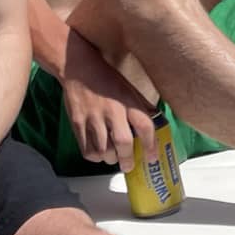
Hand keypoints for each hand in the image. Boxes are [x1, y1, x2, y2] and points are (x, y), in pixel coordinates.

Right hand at [60, 31, 157, 167]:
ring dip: (111, 159)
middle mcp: (111, 110)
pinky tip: (99, 153)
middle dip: (128, 159)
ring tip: (114, 157)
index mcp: (128, 100)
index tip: (153, 157)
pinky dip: (95, 157)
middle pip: (123, 142)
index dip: (151, 145)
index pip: (144, 126)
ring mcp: (92, 118)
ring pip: (104, 150)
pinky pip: (87, 150)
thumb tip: (156, 123)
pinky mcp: (77, 124)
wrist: (78, 69)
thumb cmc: (106, 79)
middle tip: (129, 165)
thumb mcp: (129, 89)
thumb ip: (141, 106)